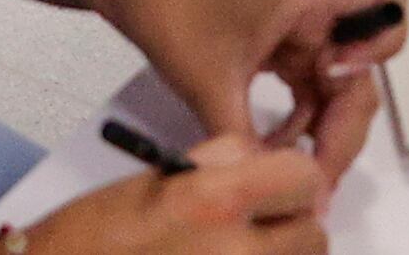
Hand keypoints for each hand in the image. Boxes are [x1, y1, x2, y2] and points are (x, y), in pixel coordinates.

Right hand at [22, 141, 331, 249]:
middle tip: (259, 224)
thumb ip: (222, 162)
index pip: (304, 178)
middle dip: (292, 225)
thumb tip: (265, 162)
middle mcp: (236, 251)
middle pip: (313, 234)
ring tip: (233, 249)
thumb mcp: (161, 177)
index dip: (295, 178)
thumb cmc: (95, 235)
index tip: (283, 183)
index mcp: (217, 201)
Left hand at [102, 0, 405, 185]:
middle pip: (366, 68)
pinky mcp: (289, 47)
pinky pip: (315, 91)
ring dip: (326, 131)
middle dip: (346, 123)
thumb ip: (243, 137)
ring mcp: (306, 28)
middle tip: (319, 171)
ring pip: (342, 87)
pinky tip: (275, 147)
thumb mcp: (208, 79)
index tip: (338, 77)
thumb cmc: (173, 2)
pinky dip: (304, 123)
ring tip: (298, 170)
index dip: (380, 42)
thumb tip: (262, 181)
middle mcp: (319, 6)